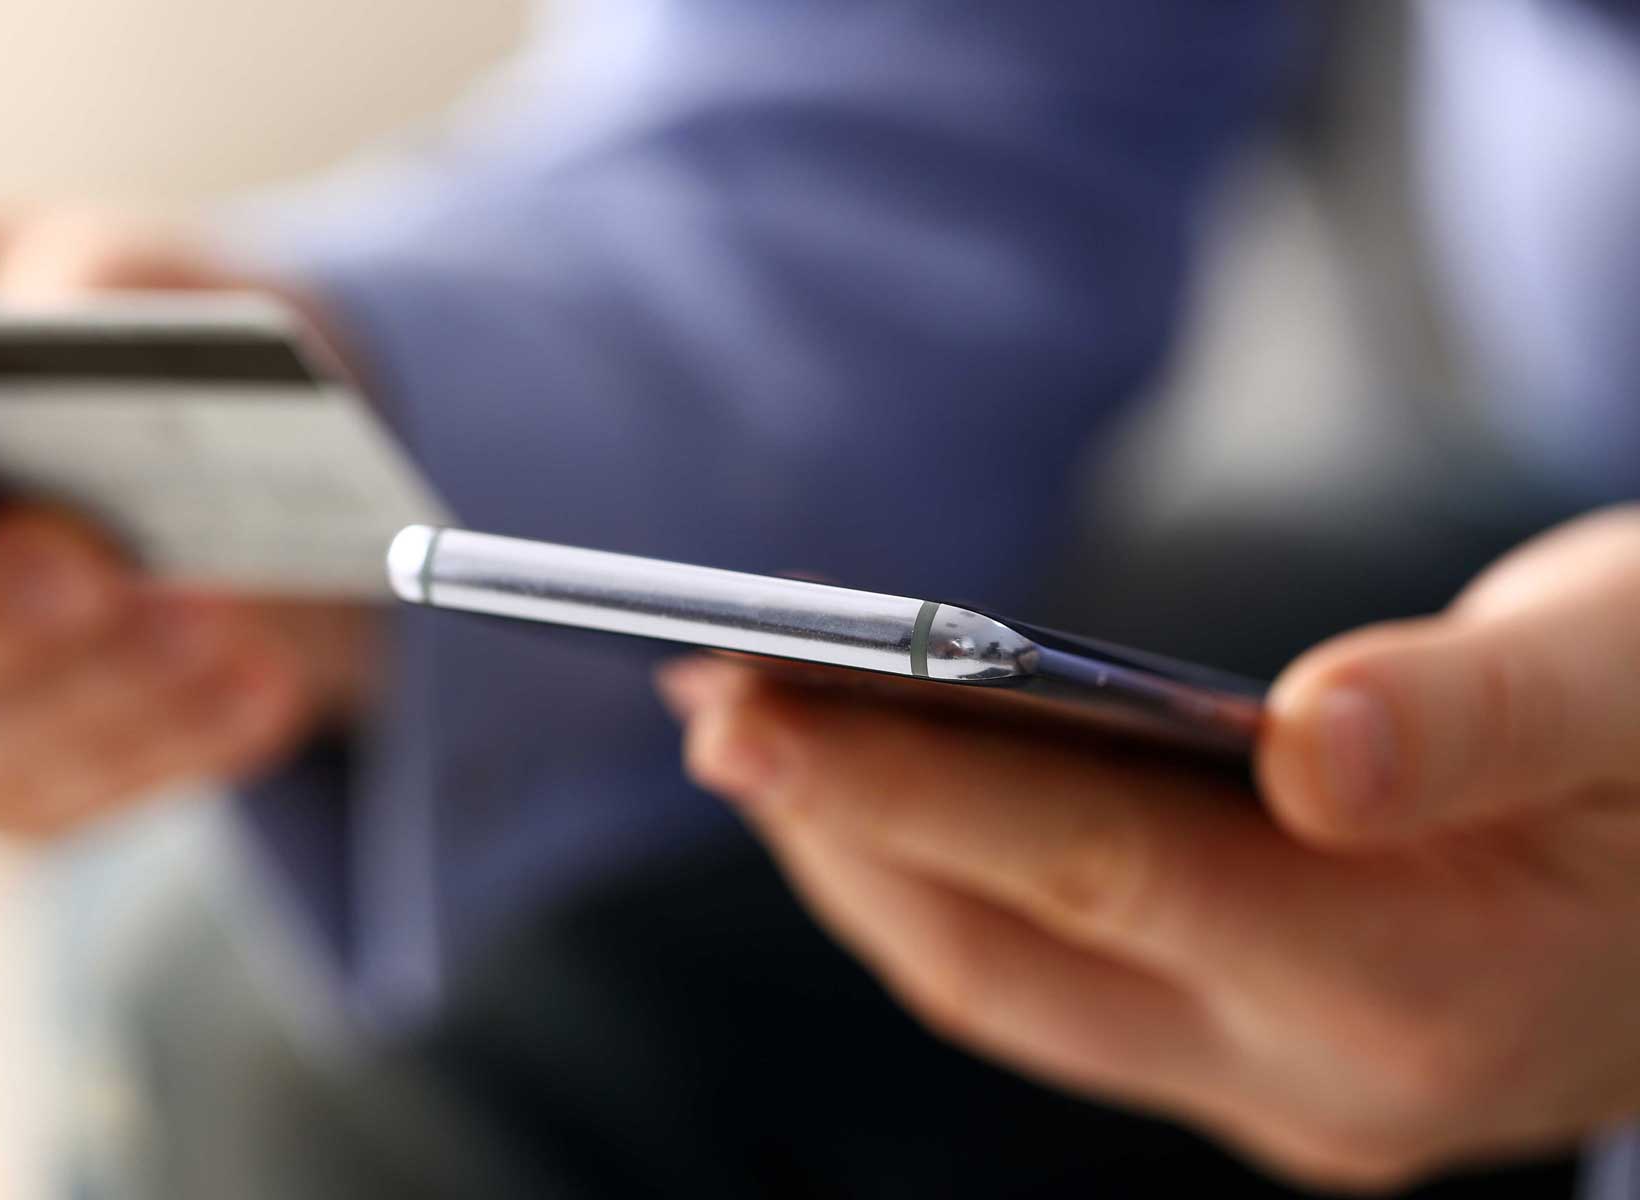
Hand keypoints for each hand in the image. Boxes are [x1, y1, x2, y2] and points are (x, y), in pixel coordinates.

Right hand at [0, 213, 375, 836]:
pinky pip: (33, 797)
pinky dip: (155, 741)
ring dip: (76, 687)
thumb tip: (82, 338)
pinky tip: (261, 684)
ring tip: (218, 622)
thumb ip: (86, 284)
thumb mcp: (110, 265)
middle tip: (94, 567)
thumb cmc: (103, 325)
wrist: (200, 441)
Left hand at [658, 505, 1639, 1191]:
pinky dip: (952, 880)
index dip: (902, 784)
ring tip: (756, 730)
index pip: (1094, 872)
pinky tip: (889, 791)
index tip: (740, 704)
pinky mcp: (1269, 1062)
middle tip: (704, 692)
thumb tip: (1310, 740)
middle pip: (1004, 953)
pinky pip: (1057, 983)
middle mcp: (1329, 1081)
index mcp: (1421, 985)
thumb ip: (1484, 711)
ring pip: (1010, 984)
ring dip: (868, 858)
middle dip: (835, 824)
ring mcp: (1290, 1094)